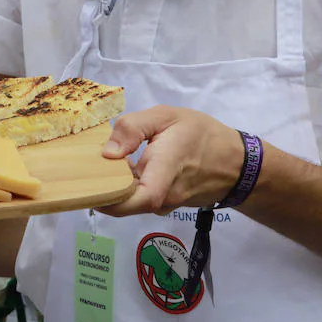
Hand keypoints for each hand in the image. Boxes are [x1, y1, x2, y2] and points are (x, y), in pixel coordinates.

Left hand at [95, 106, 245, 216]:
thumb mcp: (168, 116)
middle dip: (104, 188)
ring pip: (132, 201)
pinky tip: (123, 170)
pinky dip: (129, 187)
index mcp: (167, 167)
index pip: (142, 197)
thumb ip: (134, 128)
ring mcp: (167, 203)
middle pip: (127, 202)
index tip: (91, 186)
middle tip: (86, 167)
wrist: (236, 163)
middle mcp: (166, 193)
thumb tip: (108, 152)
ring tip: (102, 165)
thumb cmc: (202, 135)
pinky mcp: (166, 205)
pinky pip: (142, 199)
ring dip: (116, 186)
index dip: (113, 199)